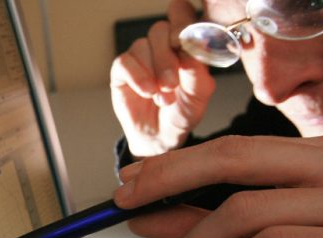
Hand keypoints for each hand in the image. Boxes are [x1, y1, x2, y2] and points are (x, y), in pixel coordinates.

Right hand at [110, 0, 215, 157]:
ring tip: (162, 98)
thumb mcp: (199, 95)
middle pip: (161, 29)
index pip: (183, 16)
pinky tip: (147, 92)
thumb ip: (198, 72)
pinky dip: (137, 77)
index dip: (182, 22)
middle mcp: (162, 45)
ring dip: (154, 72)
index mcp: (185, 44)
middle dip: (168, 58)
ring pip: (143, 45)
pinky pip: (125, 62)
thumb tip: (190, 52)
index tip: (184, 42)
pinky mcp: (122, 70)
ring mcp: (142, 56)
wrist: (160, 137)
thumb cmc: (181, 112)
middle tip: (172, 84)